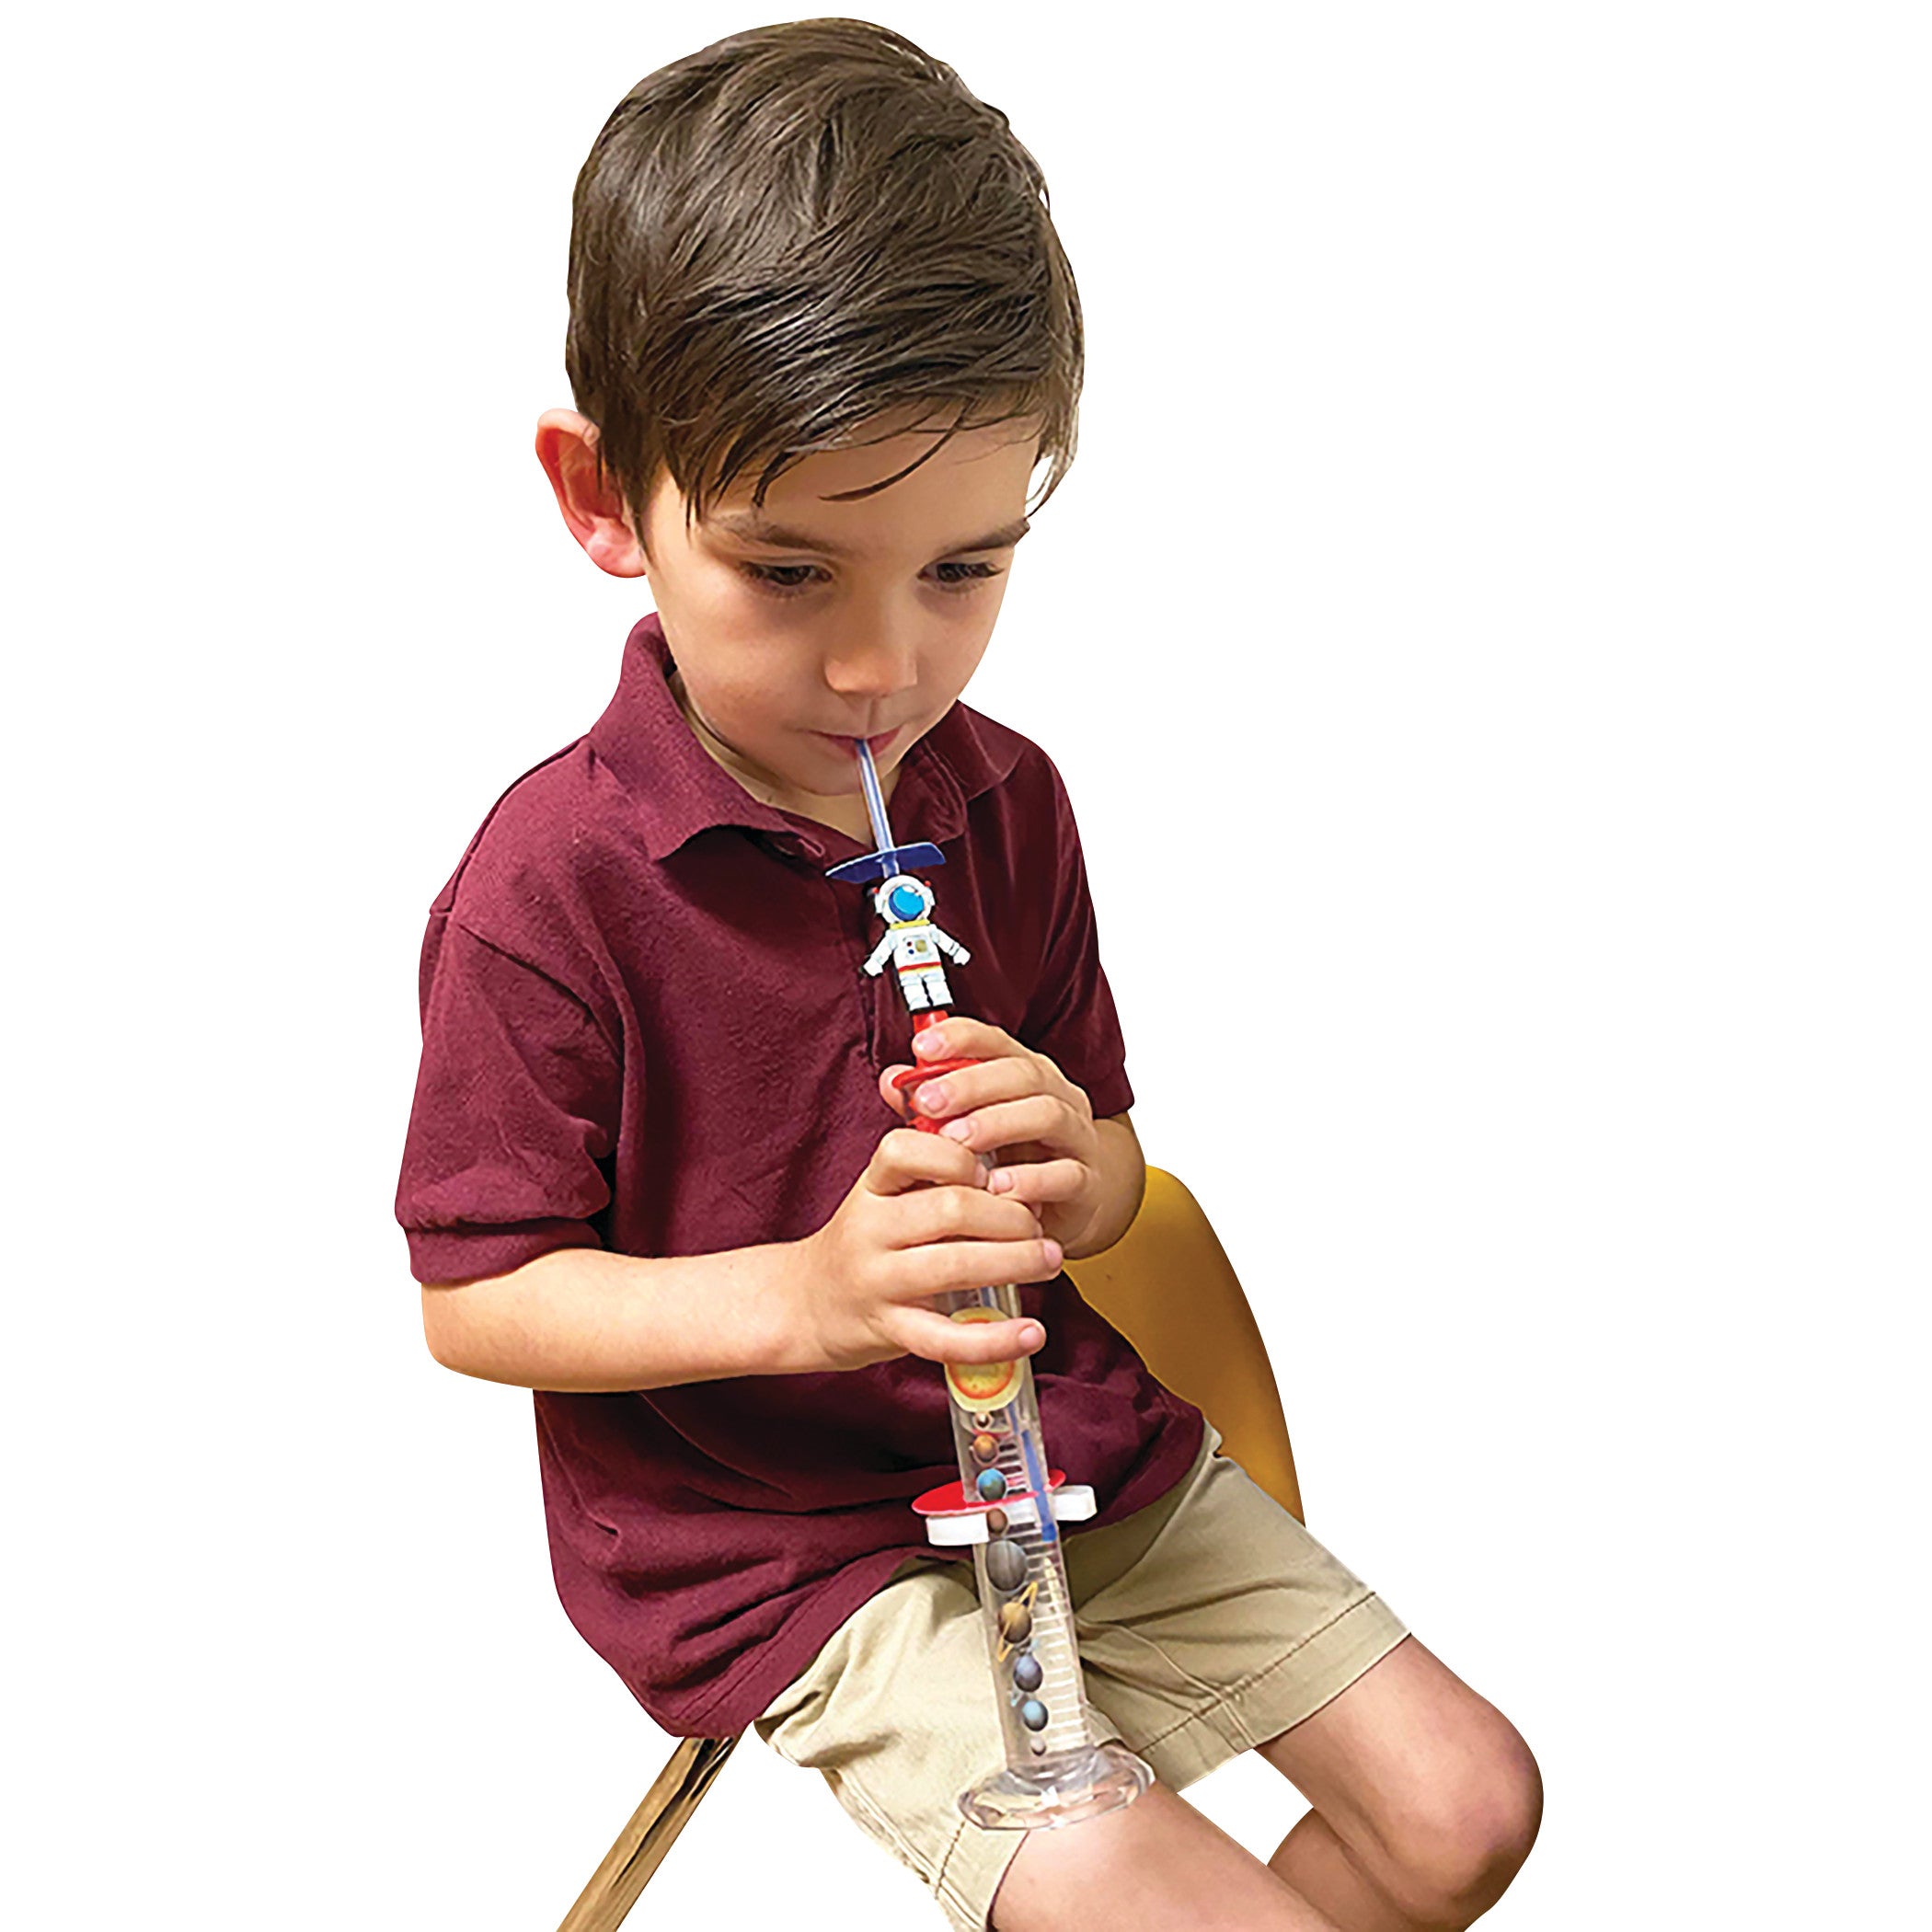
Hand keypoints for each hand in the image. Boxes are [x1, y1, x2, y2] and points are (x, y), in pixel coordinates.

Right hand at [786, 1126, 1061, 1374]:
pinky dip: (995, 1338)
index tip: (995, 1170)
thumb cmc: (865, 1241)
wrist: (804, 1304)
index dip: (960, 1155)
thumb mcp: (882, 1192)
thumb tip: (991, 1125)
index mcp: (872, 1187)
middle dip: (1010, 1214)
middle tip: (1040, 1223)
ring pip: (954, 1266)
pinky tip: (1032, 1332)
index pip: (906, 1149)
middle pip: (950, 1208)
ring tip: (1050, 1260)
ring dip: (1016, 1261)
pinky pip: (945, 1339)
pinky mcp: (889, 1330)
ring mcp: (878, 1281)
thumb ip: (929, 1162)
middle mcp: (870, 1229)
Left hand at [880, 1018, 1105, 1256]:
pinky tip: (998, 1188)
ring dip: (998, 1124)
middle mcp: (1059, 1097)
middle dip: (971, 1084)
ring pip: (1049, 1115)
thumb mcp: (966, 1129)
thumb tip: (891, 1080)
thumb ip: (932, 1104)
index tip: (922, 1046)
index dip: (961, 1037)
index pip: (998, 1041)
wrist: (1066, 1208)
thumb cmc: (1011, 1161)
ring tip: (957, 1142)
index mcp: (1028, 1075)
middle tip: (928, 1102)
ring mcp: (1079, 1137)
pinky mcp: (1088, 1183)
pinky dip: (1033, 1180)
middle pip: (1023, 1074)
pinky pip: (1068, 1175)